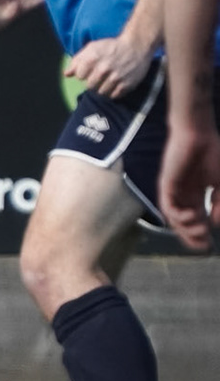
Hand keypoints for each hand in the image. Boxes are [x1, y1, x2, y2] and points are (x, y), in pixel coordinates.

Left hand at [65, 35, 152, 97]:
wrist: (136, 46)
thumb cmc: (111, 46)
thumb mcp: (92, 48)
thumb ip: (77, 60)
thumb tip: (66, 74)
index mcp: (92, 59)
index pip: (79, 76)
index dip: (83, 74)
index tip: (89, 71)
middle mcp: (103, 69)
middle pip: (90, 86)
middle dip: (92, 82)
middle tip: (99, 77)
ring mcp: (115, 78)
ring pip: (101, 92)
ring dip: (102, 88)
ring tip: (107, 81)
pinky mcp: (127, 85)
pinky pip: (114, 96)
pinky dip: (113, 92)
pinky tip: (115, 85)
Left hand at [159, 117, 219, 251]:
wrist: (198, 134)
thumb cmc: (211, 155)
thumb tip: (215, 223)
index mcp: (196, 194)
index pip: (195, 220)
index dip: (201, 235)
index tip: (210, 245)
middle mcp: (182, 195)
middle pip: (182, 224)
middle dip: (192, 237)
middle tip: (204, 245)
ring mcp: (173, 190)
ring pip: (173, 219)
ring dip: (186, 229)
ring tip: (201, 230)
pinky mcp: (166, 184)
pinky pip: (167, 206)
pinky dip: (179, 216)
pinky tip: (194, 215)